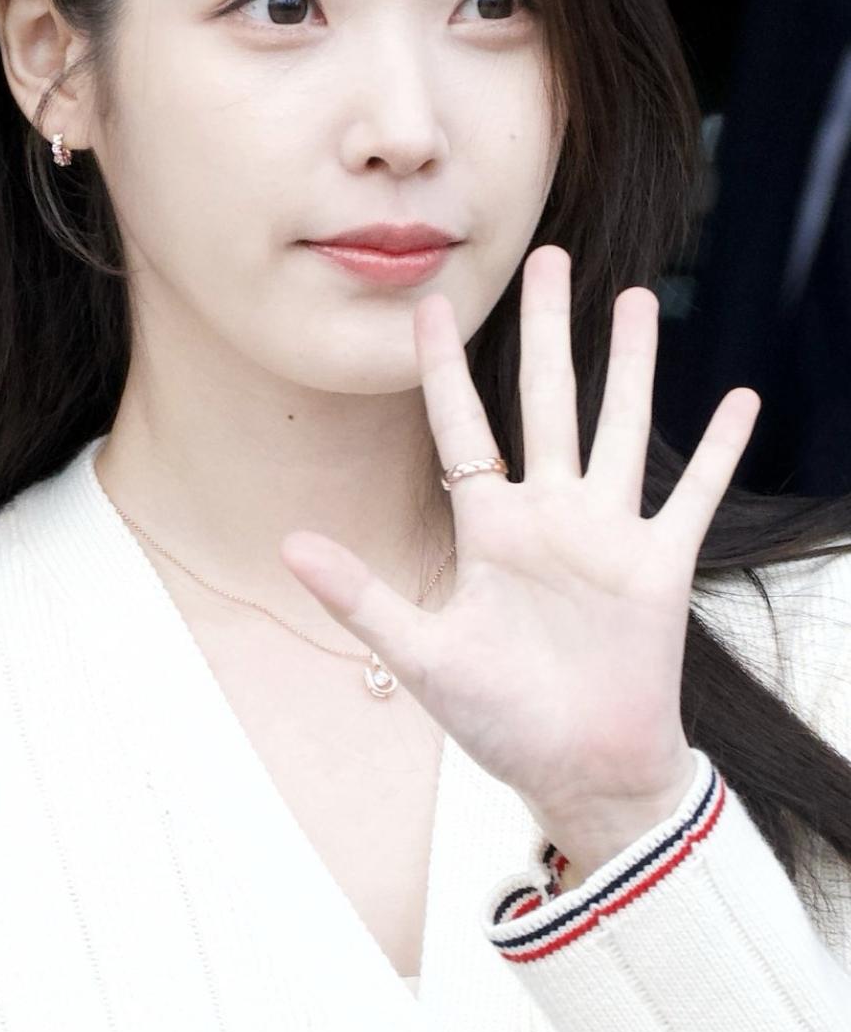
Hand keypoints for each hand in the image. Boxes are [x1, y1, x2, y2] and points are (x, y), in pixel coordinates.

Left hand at [279, 245, 760, 858]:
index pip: (462, 430)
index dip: (445, 369)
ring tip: (635, 297)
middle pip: (545, 402)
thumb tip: (289, 546)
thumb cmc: (502, 722)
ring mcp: (608, 537)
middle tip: (547, 258)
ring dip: (629, 365)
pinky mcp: (659, 566)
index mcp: (490, 531)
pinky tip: (740, 398)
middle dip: (545, 331)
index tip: (429, 308)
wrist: (580, 773)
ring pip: (620, 427)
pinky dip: (717, 450)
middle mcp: (550, 518)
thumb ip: (362, 597)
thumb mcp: (423, 656)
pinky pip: (692, 496)